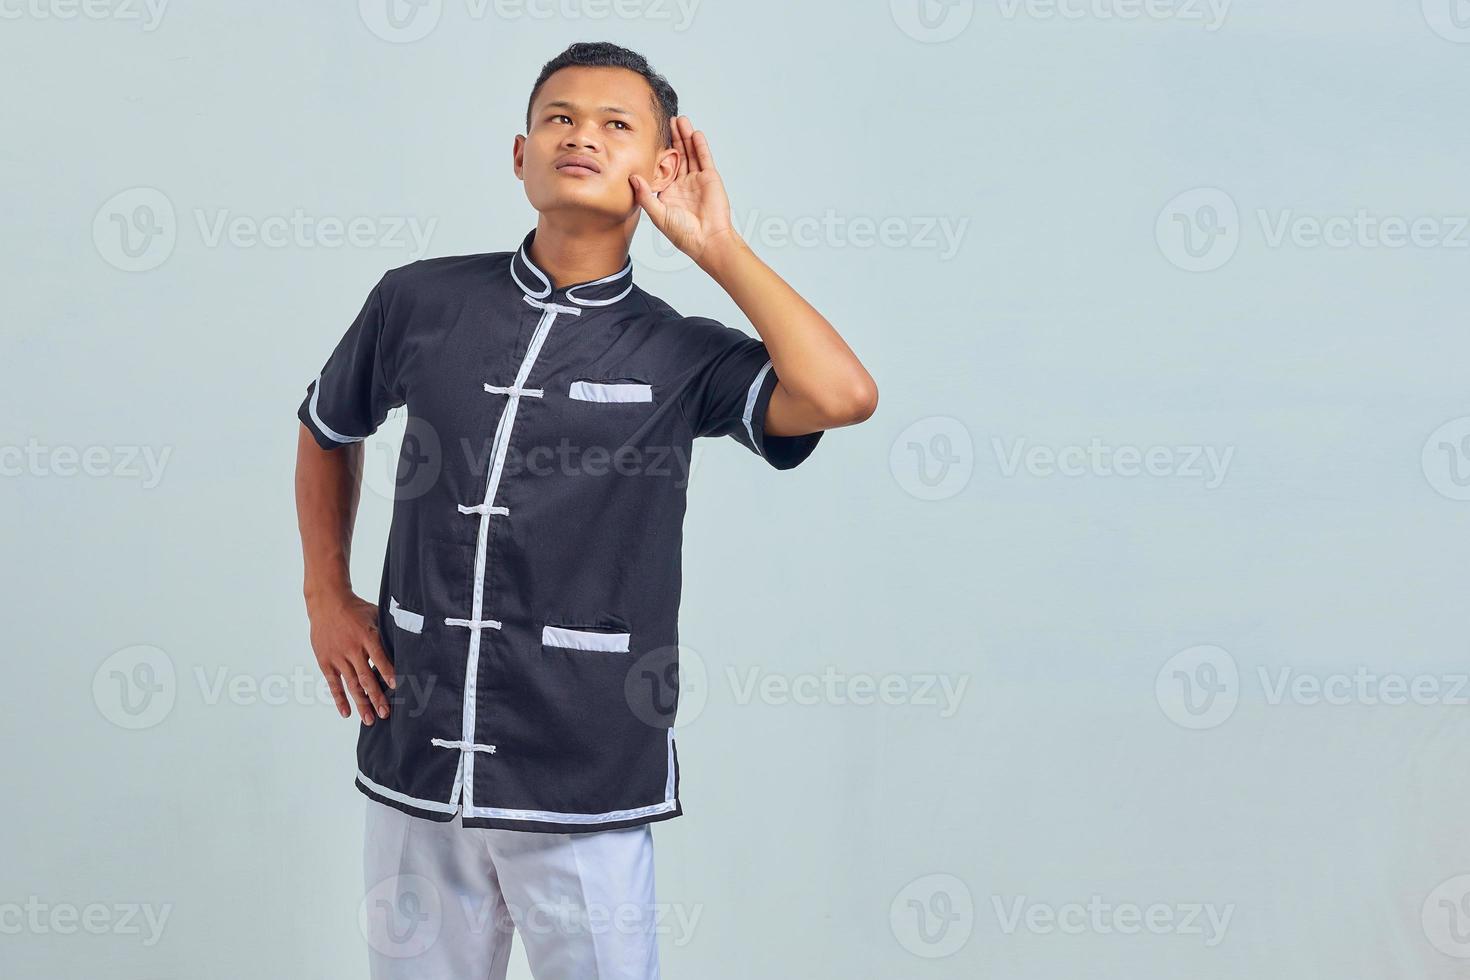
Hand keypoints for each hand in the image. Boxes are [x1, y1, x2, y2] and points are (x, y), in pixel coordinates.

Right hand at [307, 592, 394, 723]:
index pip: (380, 657)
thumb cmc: (356, 609)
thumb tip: (412, 638)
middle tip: (386, 714)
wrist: (327, 602)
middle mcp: (352, 648)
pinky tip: (347, 713)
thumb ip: (389, 629)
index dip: (388, 672)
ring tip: (369, 720)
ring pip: (351, 684)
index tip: (397, 687)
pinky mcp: (326, 661)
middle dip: (377, 697)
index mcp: (368, 636)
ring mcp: (338, 656)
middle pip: (366, 677)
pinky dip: (339, 699)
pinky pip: (333, 683)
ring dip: (361, 703)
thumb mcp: (376, 614)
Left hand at [630, 115, 740, 266]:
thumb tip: (632, 177)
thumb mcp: (658, 214)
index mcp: (669, 192)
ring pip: (690, 153)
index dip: (658, 152)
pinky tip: (694, 133)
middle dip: (673, 138)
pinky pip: (704, 158)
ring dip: (685, 136)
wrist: (708, 240)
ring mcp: (697, 179)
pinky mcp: (710, 178)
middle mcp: (683, 184)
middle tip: (667, 120)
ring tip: (680, 119)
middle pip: (677, 155)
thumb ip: (645, 196)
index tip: (650, 137)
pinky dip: (699, 145)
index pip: (662, 167)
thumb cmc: (683, 234)